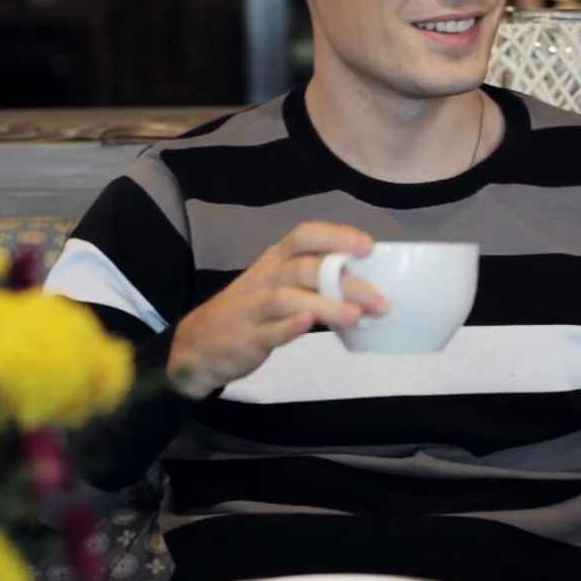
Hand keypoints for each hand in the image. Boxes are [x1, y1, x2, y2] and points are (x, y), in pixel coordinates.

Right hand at [168, 222, 388, 399]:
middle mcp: (266, 277)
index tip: (368, 247)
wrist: (199, 345)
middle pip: (307, 269)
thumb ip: (316, 281)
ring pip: (289, 298)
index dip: (336, 237)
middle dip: (346, 282)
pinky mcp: (246, 337)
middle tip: (382, 300)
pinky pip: (268, 330)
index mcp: (276, 260)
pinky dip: (289, 327)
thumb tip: (369, 283)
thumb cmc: (253, 311)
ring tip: (356, 315)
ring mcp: (253, 307)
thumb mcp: (280, 286)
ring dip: (325, 305)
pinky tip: (309, 325)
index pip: (305, 235)